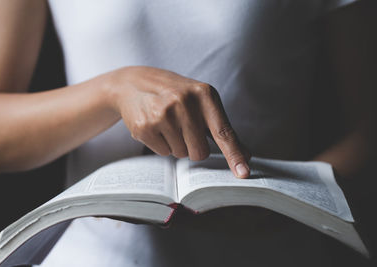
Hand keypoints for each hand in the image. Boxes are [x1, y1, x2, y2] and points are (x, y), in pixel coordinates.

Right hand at [105, 66, 250, 177]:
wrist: (133, 83)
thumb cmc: (174, 94)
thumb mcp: (200, 101)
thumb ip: (222, 128)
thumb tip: (245, 155)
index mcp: (204, 94)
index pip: (223, 132)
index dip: (234, 155)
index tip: (244, 173)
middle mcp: (184, 102)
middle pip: (200, 152)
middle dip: (193, 147)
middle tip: (183, 127)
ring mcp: (163, 114)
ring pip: (181, 154)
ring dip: (176, 144)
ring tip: (166, 123)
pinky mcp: (144, 126)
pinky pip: (163, 152)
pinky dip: (161, 144)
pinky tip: (154, 125)